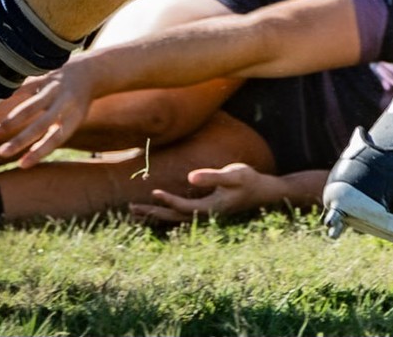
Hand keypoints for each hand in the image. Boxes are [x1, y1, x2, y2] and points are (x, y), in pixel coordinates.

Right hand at [0, 62, 95, 165]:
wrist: (90, 70)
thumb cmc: (75, 104)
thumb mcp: (71, 121)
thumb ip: (50, 137)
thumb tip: (22, 163)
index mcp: (73, 117)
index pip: (57, 138)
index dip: (40, 152)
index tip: (22, 165)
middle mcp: (65, 102)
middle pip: (41, 124)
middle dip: (20, 140)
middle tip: (1, 153)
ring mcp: (54, 88)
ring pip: (29, 107)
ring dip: (8, 122)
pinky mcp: (45, 74)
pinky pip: (25, 86)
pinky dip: (9, 96)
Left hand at [130, 164, 293, 224]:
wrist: (261, 192)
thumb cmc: (248, 180)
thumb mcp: (233, 174)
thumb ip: (212, 176)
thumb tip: (189, 177)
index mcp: (209, 208)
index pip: (182, 207)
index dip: (168, 201)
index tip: (154, 192)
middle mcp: (203, 214)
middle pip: (172, 217)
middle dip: (152, 212)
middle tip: (131, 208)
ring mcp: (203, 214)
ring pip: (173, 217)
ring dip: (155, 214)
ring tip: (135, 210)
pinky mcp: (203, 210)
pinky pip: (178, 214)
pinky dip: (164, 212)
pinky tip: (155, 208)